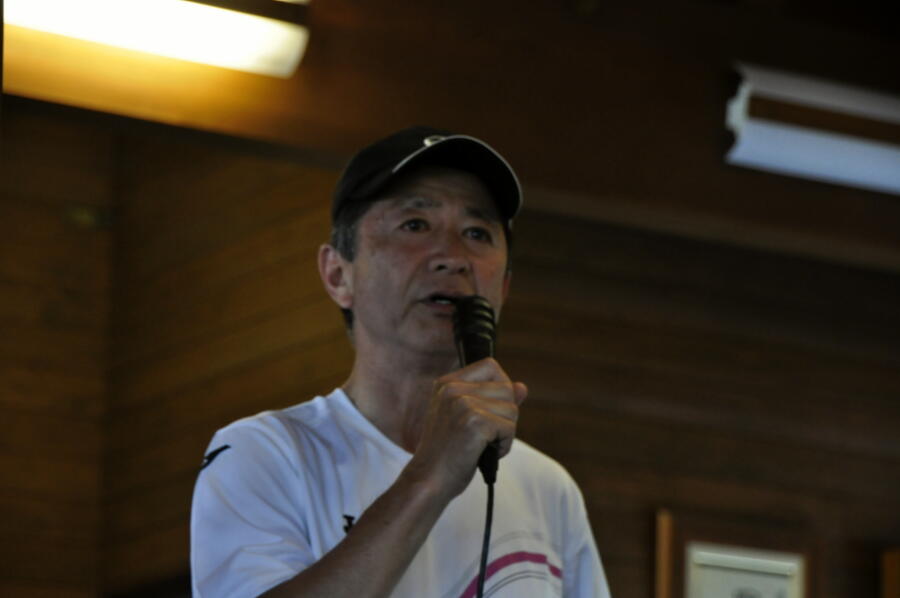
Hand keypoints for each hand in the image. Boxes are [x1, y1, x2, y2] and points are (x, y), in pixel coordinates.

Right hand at [402, 358, 527, 499]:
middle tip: (483, 435)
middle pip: (506, 388)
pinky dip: (503, 446)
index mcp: (446, 383)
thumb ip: (493, 399)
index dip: (501, 386)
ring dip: (505, 433)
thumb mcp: (467, 419)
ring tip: (482, 445)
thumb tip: (522, 387)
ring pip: (512, 409)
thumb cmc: (448, 453)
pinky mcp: (474, 422)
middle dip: (505, 415)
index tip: (491, 410)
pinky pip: (509, 428)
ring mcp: (463, 404)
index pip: (490, 366)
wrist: (429, 480)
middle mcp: (453, 389)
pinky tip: (484, 454)